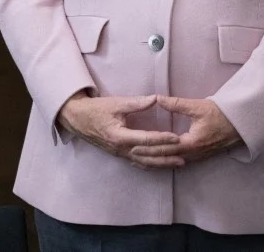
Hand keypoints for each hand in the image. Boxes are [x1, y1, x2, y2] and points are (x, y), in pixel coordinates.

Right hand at [57, 92, 179, 164]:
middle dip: (167, 154)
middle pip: (148, 154)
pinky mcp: (119, 155)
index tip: (177, 137)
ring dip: (163, 163)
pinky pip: (138, 163)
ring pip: (145, 162)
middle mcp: (121, 149)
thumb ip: (136, 103)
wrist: (77, 119)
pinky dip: (151, 164)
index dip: (162, 138)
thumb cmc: (96, 110)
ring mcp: (120, 154)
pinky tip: (161, 165)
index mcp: (120, 136)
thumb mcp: (115, 103)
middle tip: (185, 153)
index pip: (146, 139)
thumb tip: (155, 99)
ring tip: (179, 163)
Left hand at [129, 96, 241, 168]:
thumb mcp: (197, 106)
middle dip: (148, 156)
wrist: (240, 124)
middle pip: (166, 157)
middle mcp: (193, 154)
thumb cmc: (220, 114)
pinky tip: (159, 160)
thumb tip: (157, 98)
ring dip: (157, 161)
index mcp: (191, 143)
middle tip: (130, 154)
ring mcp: (197, 157)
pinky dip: (167, 161)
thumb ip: (176, 104)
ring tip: (140, 159)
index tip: (133, 146)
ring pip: (172, 161)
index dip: (148, 147)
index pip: (165, 147)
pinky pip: (179, 161)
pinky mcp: (200, 156)